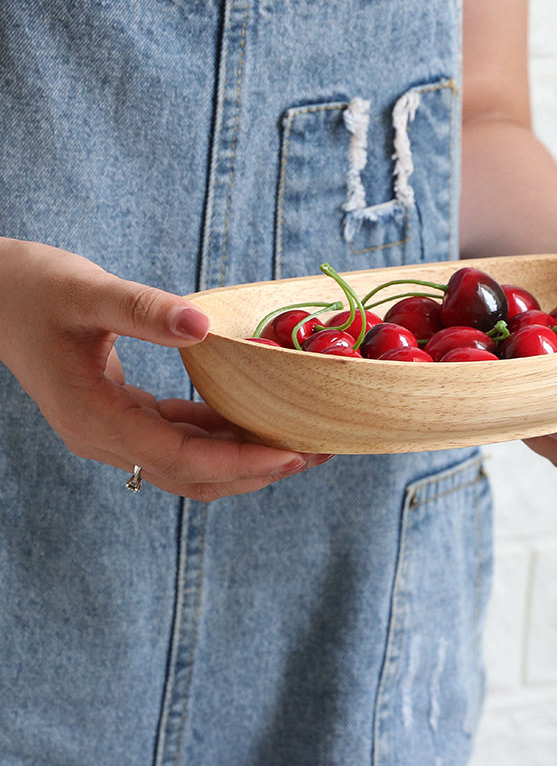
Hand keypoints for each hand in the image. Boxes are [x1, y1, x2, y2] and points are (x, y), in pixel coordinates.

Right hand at [0, 238, 329, 500]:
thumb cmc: (33, 289)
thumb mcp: (88, 292)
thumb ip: (143, 310)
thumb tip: (203, 326)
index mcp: (96, 417)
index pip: (181, 459)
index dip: (240, 462)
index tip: (292, 454)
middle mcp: (105, 437)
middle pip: (193, 476)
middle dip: (255, 470)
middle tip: (313, 453)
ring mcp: (112, 431)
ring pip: (188, 464)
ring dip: (242, 457)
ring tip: (296, 441)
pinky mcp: (121, 417)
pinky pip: (178, 438)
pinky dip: (218, 435)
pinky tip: (252, 419)